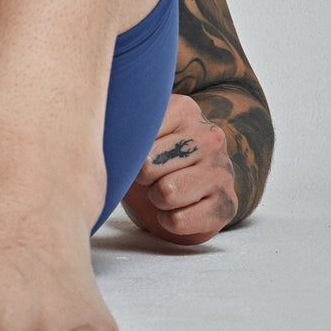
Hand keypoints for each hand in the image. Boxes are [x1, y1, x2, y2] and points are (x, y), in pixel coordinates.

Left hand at [121, 93, 236, 244]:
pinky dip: (167, 220)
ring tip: (162, 190)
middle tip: (149, 176)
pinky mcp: (228, 205)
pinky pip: (178, 220)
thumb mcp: (137, 132)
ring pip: (166, 193)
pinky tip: (174, 209)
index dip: (127, 151)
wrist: (183, 187)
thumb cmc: (151, 155)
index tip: (134, 151)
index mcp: (184, 110)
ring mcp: (222, 170)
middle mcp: (209, 136)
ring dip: (155, 199)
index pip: (137, 134)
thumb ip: (120, 125)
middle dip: (141, 177)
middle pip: (148, 167)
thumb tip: (103, 138)